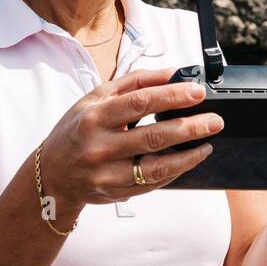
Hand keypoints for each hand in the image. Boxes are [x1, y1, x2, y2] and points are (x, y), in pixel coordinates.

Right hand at [39, 66, 222, 210]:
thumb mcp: (95, 98)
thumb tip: (171, 73)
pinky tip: (188, 160)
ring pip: (157, 167)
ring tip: (207, 144)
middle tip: (215, 120)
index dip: (172, 96)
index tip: (197, 92)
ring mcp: (108, 173)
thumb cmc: (76, 129)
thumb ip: (133, 82)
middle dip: (190, 127)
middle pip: (154, 136)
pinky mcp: (116, 192)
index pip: (140, 102)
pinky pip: (153, 183)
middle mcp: (100, 146)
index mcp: (95, 116)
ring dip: (188, 156)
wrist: (52, 174)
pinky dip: (174, 171)